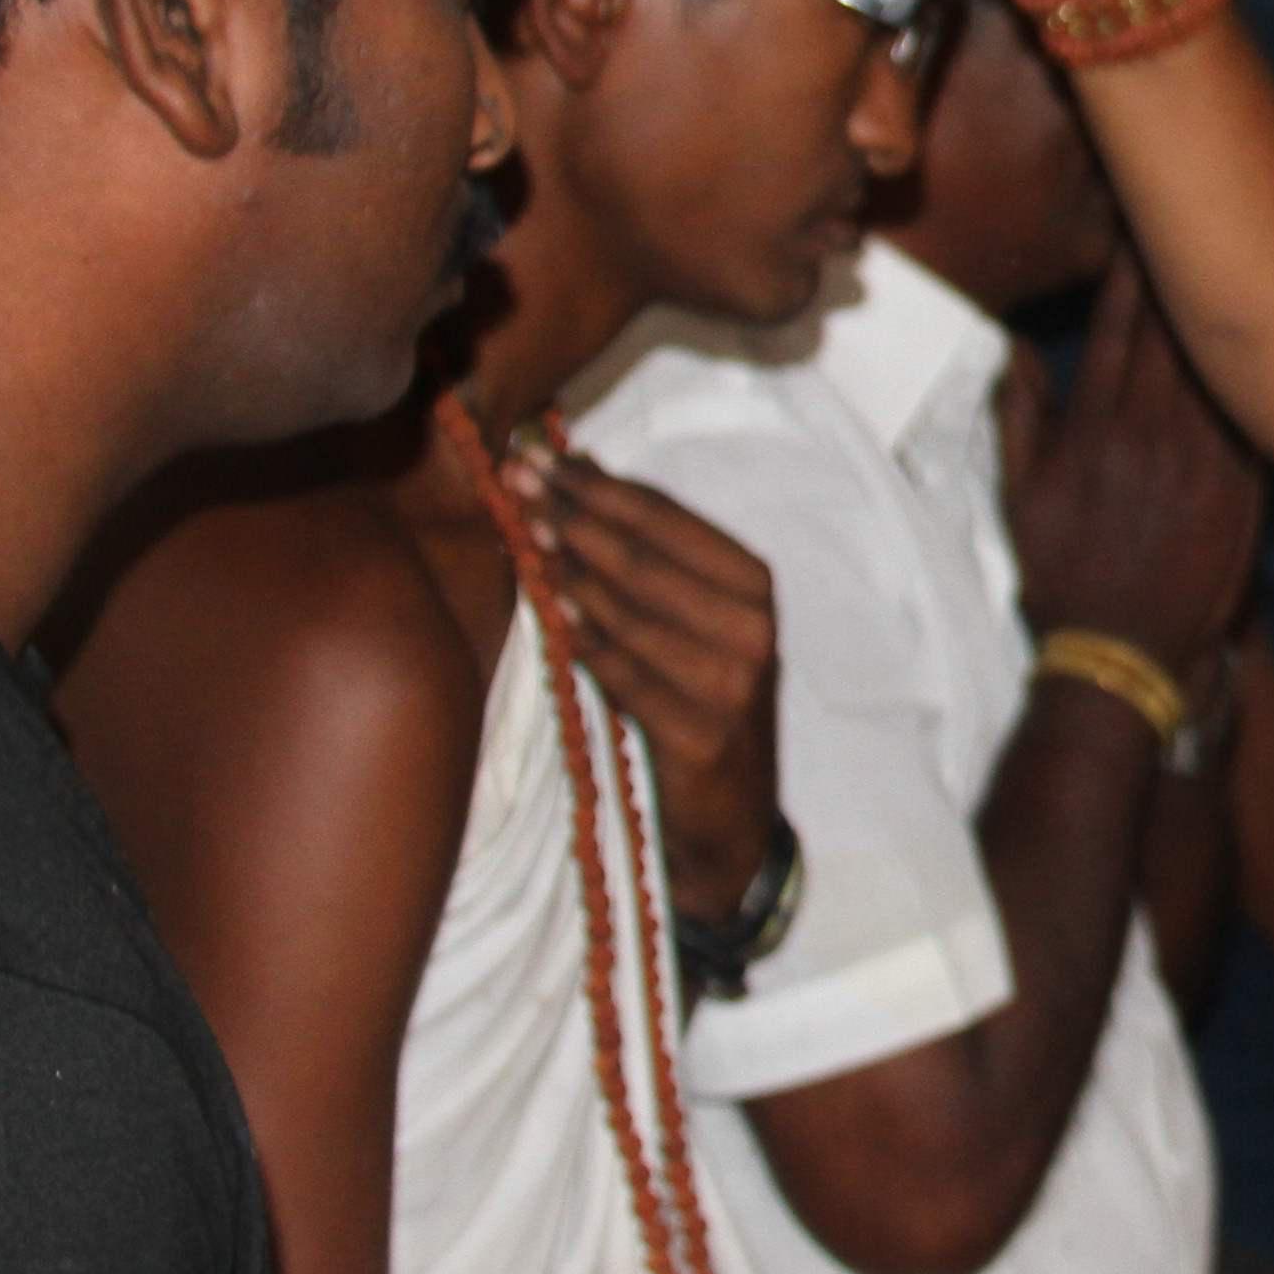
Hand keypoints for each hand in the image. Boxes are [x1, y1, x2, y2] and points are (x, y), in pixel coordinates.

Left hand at [514, 450, 782, 920]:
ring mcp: (731, 686)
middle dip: (575, 512)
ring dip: (571, 568)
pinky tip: (554, 608)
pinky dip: (587, 640)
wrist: (733, 817)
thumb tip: (582, 469)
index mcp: (755, 589)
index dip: (601, 485)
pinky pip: (627, 676)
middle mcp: (753, 630)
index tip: (543, 456)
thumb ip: (650, 555)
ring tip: (526, 531)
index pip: (669, 520)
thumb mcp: (696, 623)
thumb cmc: (702, 702)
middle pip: (646, 557)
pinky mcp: (699, 737)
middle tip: (518, 478)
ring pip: (632, 612)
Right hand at [1012, 259, 1265, 688]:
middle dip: (1191, 265)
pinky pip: (1260, 410)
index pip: (1122, 322)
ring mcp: (1208, 457)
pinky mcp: (1248, 486)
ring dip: (1234, 303)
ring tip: (1249, 246)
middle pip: (1182, 325)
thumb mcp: (1019, 498)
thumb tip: (1015, 349)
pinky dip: (1266, 368)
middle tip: (1209, 205)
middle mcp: (1155, 430)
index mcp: (1097, 424)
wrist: (1129, 657)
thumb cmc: (1066, 576)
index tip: (1146, 216)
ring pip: (1226, 359)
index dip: (1137, 265)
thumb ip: (1019, 416)